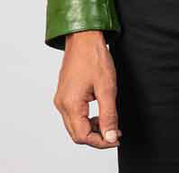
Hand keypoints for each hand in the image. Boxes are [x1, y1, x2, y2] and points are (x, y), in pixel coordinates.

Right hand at [53, 30, 121, 147]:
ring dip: (92, 128)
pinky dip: (87, 118)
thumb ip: (108, 115)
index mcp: (70, 104)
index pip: (83, 136)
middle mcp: (62, 104)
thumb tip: (110, 137)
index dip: (101, 142)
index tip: (116, 138)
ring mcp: (61, 99)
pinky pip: (74, 114)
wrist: (84, 37)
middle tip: (115, 132)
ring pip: (75, 125)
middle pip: (77, 134)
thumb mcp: (107, 88)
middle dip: (97, 137)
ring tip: (110, 122)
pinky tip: (100, 111)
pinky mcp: (65, 93)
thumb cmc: (94, 57)